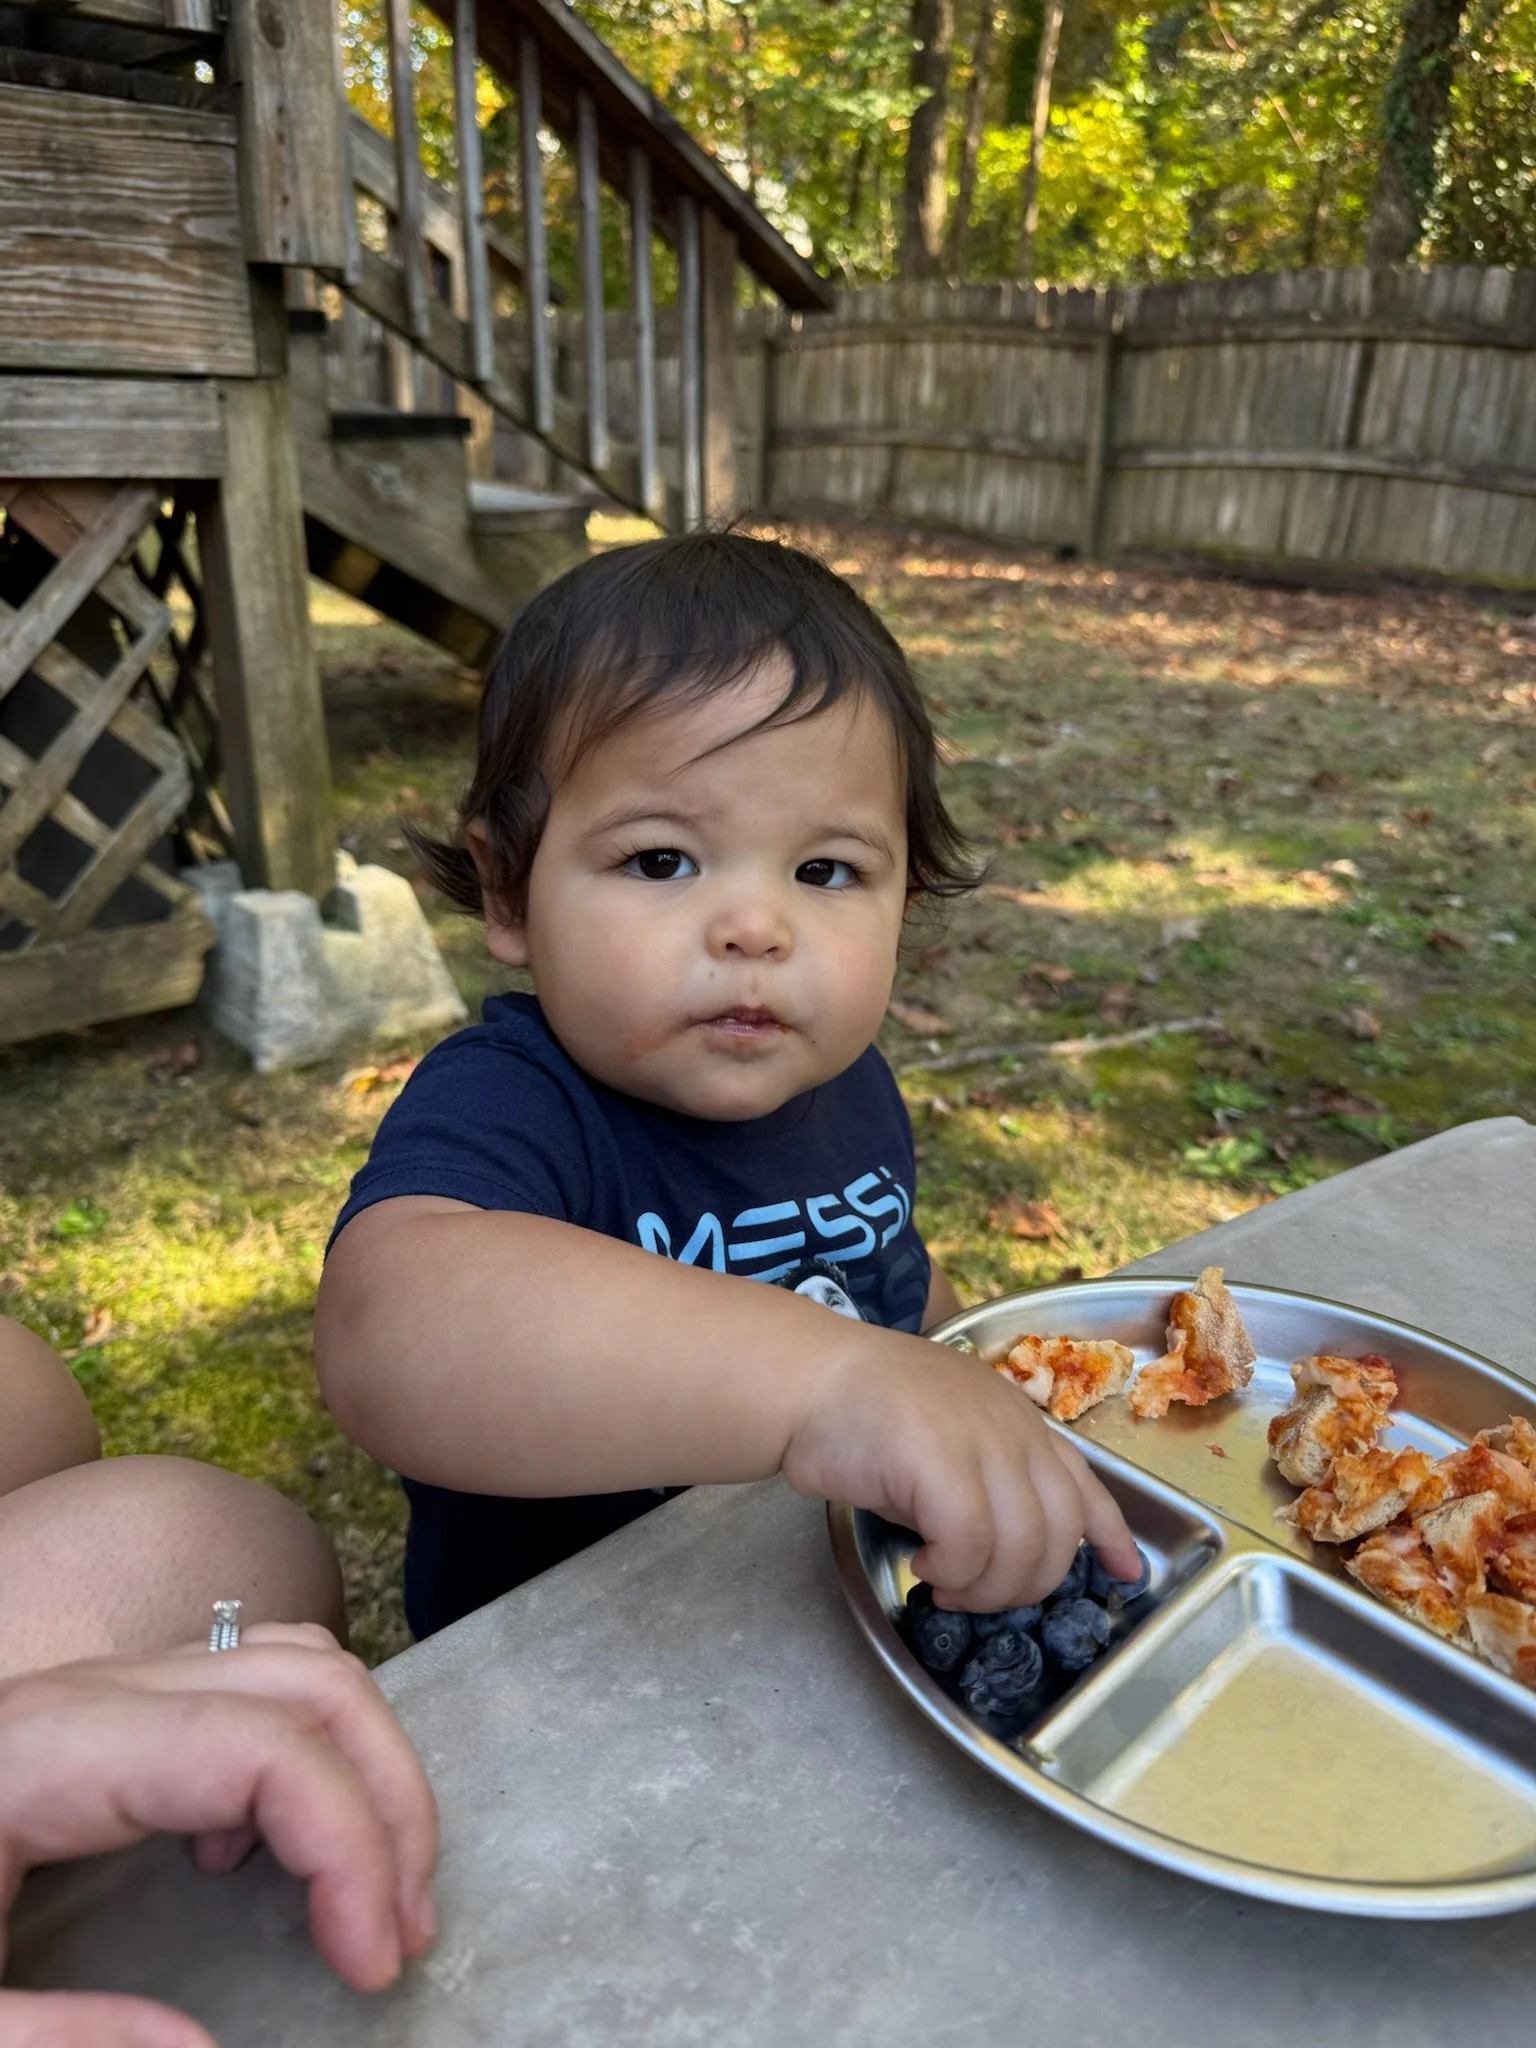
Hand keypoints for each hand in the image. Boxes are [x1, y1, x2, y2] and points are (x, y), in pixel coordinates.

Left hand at [0, 1626, 436, 2047]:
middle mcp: (96, 1688)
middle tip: (406, 1929)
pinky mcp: (109, 1706)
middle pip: (310, 1685)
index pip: (266, 1748)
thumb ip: (66, 2041)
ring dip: (366, 1766)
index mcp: (54, 1746)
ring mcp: (108, 1684)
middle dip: (389, 1803)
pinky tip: (271, 1854)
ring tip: (377, 1885)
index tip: (373, 1965)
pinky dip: (312, 1749)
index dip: (350, 1847)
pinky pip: (252, 1682)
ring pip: (296, 1665)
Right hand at [783, 1329, 1139, 1609]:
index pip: (1084, 1482)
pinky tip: (923, 1565)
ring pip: (1021, 1545)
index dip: (1112, 1533)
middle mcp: (1012, 1427)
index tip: (1130, 1573)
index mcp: (1018, 1419)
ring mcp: (981, 1440)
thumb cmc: (862, 1410)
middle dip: (1027, 1584)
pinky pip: (970, 1543)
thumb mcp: (945, 1440)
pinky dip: (950, 1570)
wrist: (808, 1379)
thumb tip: (1004, 1548)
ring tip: (944, 1585)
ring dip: (985, 1587)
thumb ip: (984, 1479)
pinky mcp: (943, 1462)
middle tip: (976, 1595)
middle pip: (1059, 1531)